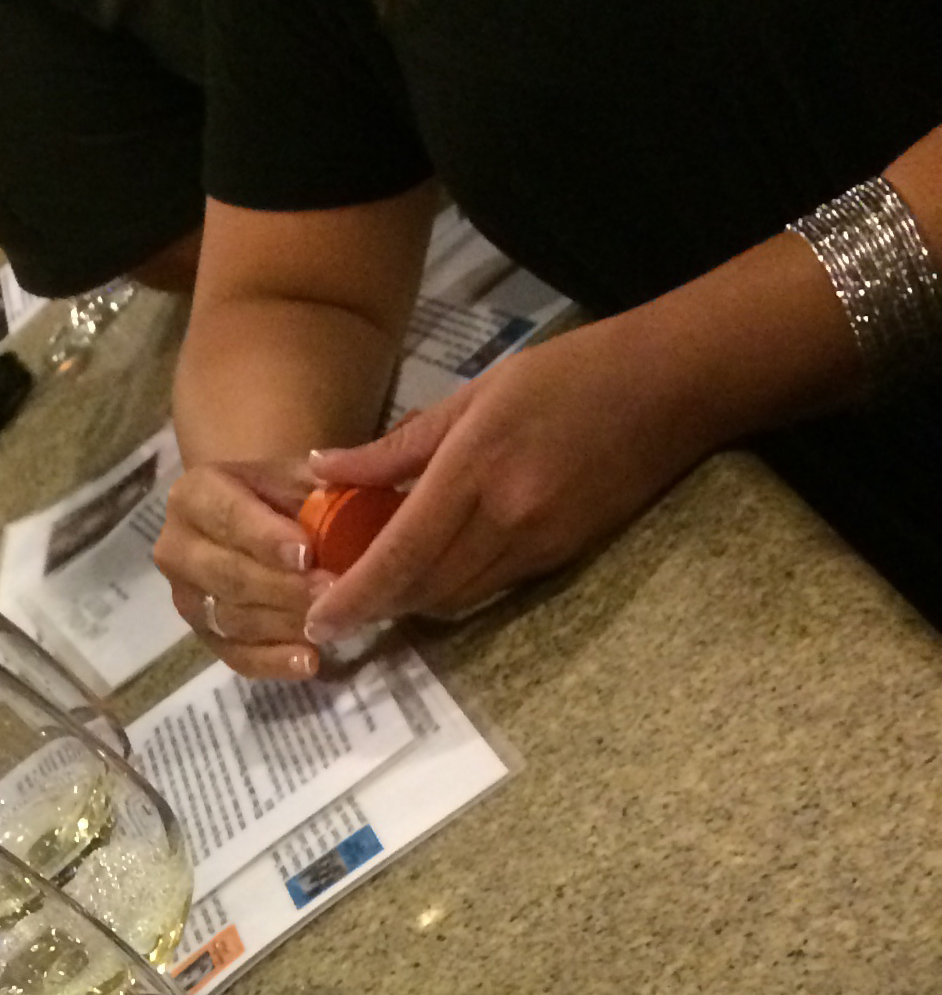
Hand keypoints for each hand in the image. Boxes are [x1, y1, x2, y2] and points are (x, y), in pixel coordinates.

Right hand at [151, 453, 325, 679]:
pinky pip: (235, 656)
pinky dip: (273, 662)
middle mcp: (176, 548)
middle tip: (332, 593)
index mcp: (193, 496)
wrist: (253, 520)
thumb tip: (336, 491)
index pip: (226, 518)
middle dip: (282, 588)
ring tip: (330, 623)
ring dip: (284, 625)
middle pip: (227, 576)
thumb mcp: (295, 476)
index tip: (307, 554)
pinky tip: (309, 662)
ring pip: (232, 619)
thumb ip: (317, 484)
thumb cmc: (279, 495)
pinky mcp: (202, 635)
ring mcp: (185, 598)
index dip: (266, 539)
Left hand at [301, 310, 723, 648]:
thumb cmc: (570, 374)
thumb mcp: (475, 394)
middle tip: (334, 604)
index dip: (356, 596)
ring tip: (375, 589)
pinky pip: (491, 589)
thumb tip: (323, 470)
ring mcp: (540, 544)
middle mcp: (508, 519)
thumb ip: (396, 446)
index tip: (320, 620)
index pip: (401, 554)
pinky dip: (452, 589)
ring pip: (456, 599)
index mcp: (476, 470)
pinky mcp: (564, 557)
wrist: (674, 386)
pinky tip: (431, 571)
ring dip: (412, 602)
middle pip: (424, 590)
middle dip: (376, 606)